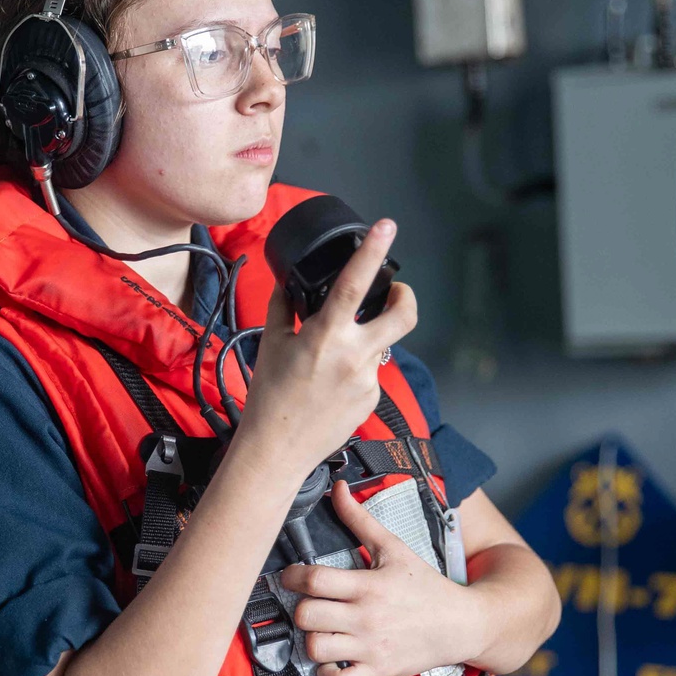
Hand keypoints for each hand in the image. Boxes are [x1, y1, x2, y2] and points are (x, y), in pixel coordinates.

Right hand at [235, 219, 417, 483]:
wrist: (277, 449)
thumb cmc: (269, 398)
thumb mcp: (271, 344)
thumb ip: (284, 308)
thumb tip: (290, 285)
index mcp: (325, 336)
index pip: (354, 284)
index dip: (373, 251)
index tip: (387, 227)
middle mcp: (352, 356)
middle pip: (403, 316)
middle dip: (406, 298)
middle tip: (396, 294)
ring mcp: (367, 380)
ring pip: (380, 347)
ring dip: (366, 343)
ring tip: (336, 360)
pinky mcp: (372, 400)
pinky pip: (371, 374)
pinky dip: (356, 372)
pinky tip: (333, 387)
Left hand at [279, 481, 479, 675]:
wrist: (463, 623)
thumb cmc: (426, 586)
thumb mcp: (394, 548)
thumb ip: (360, 520)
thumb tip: (338, 490)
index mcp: (368, 585)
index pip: (313, 580)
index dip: (292, 577)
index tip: (292, 577)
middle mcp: (367, 617)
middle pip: (307, 616)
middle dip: (300, 609)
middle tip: (308, 605)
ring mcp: (371, 647)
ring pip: (316, 649)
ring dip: (311, 640)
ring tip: (320, 631)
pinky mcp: (378, 671)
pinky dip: (326, 675)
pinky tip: (330, 660)